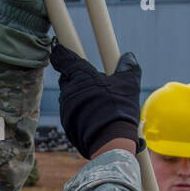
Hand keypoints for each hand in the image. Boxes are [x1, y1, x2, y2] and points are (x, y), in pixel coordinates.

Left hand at [50, 43, 142, 159]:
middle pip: (67, 78)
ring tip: (98, 103)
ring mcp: (66, 109)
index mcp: (80, 75)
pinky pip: (71, 114)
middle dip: (76, 77)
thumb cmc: (118, 110)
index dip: (61, 52)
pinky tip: (95, 117)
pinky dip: (79, 113)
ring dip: (79, 97)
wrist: (110, 142)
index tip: (60, 48)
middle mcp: (68, 90)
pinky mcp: (67, 125)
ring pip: (69, 97)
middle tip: (93, 82)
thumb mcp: (128, 85)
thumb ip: (128, 68)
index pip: (62, 57)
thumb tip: (129, 57)